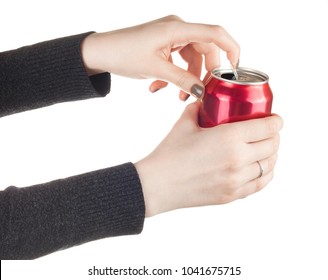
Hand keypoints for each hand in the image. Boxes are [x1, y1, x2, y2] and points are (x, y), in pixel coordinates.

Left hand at [81, 15, 239, 99]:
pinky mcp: (163, 45)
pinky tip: (157, 88)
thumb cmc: (123, 54)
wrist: (100, 53)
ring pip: (190, 59)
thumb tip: (202, 91)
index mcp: (177, 28)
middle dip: (202, 75)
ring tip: (174, 96)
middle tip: (197, 93)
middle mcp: (177, 29)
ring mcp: (170, 37)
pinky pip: (177, 61)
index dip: (231, 48)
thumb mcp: (155, 69)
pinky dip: (172, 76)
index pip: (214, 33)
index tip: (236, 68)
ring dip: (185, 79)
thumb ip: (182, 80)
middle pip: (204, 51)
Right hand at [135, 102, 282, 216]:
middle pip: (273, 145)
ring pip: (269, 165)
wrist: (157, 185)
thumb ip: (199, 109)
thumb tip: (205, 102)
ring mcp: (237, 180)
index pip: (268, 128)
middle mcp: (238, 159)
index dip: (276, 121)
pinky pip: (260, 184)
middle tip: (267, 132)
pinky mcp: (232, 195)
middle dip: (274, 136)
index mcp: (229, 138)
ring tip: (264, 149)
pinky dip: (265, 173)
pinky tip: (260, 167)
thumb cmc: (169, 153)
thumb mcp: (184, 124)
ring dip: (271, 154)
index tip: (275, 119)